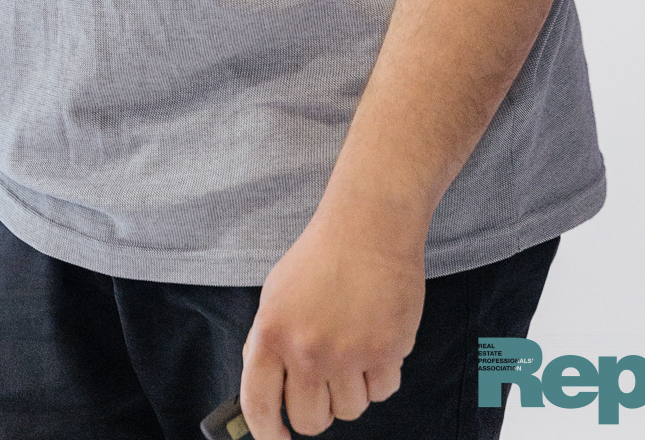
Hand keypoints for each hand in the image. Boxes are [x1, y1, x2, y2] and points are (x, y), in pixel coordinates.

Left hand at [240, 210, 424, 433]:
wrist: (369, 225)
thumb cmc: (322, 256)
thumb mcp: (276, 294)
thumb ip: (267, 344)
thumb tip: (266, 393)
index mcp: (271, 333)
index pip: (258, 405)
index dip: (267, 433)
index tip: (278, 438)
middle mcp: (306, 349)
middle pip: (310, 421)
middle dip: (318, 409)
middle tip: (326, 382)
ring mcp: (347, 354)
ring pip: (349, 411)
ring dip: (352, 389)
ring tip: (353, 346)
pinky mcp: (386, 352)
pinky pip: (382, 393)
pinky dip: (381, 374)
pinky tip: (376, 339)